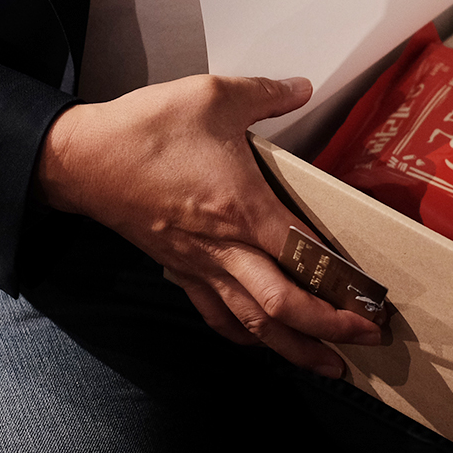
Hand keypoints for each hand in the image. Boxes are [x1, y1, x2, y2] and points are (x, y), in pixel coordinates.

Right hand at [35, 74, 382, 377]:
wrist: (80, 158)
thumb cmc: (145, 130)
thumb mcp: (213, 95)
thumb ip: (266, 93)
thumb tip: (302, 87)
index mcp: (243, 208)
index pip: (304, 259)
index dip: (341, 285)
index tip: (372, 301)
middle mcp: (225, 248)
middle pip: (283, 307)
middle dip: (330, 330)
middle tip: (368, 342)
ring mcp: (199, 265)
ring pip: (251, 322)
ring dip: (293, 348)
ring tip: (327, 365)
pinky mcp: (178, 268)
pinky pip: (215, 313)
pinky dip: (242, 335)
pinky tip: (260, 343)